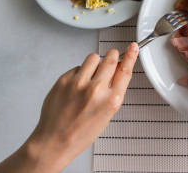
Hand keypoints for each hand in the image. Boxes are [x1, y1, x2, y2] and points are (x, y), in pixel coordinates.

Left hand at [0, 43, 138, 172]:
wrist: (55, 140)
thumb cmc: (80, 132)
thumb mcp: (107, 114)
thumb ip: (113, 91)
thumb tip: (118, 69)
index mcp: (111, 101)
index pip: (125, 70)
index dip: (130, 56)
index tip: (132, 47)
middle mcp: (96, 90)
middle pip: (110, 59)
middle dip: (112, 57)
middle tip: (109, 61)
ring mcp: (78, 83)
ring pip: (93, 57)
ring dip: (94, 63)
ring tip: (89, 77)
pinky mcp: (64, 80)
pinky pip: (77, 66)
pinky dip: (78, 73)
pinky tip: (76, 86)